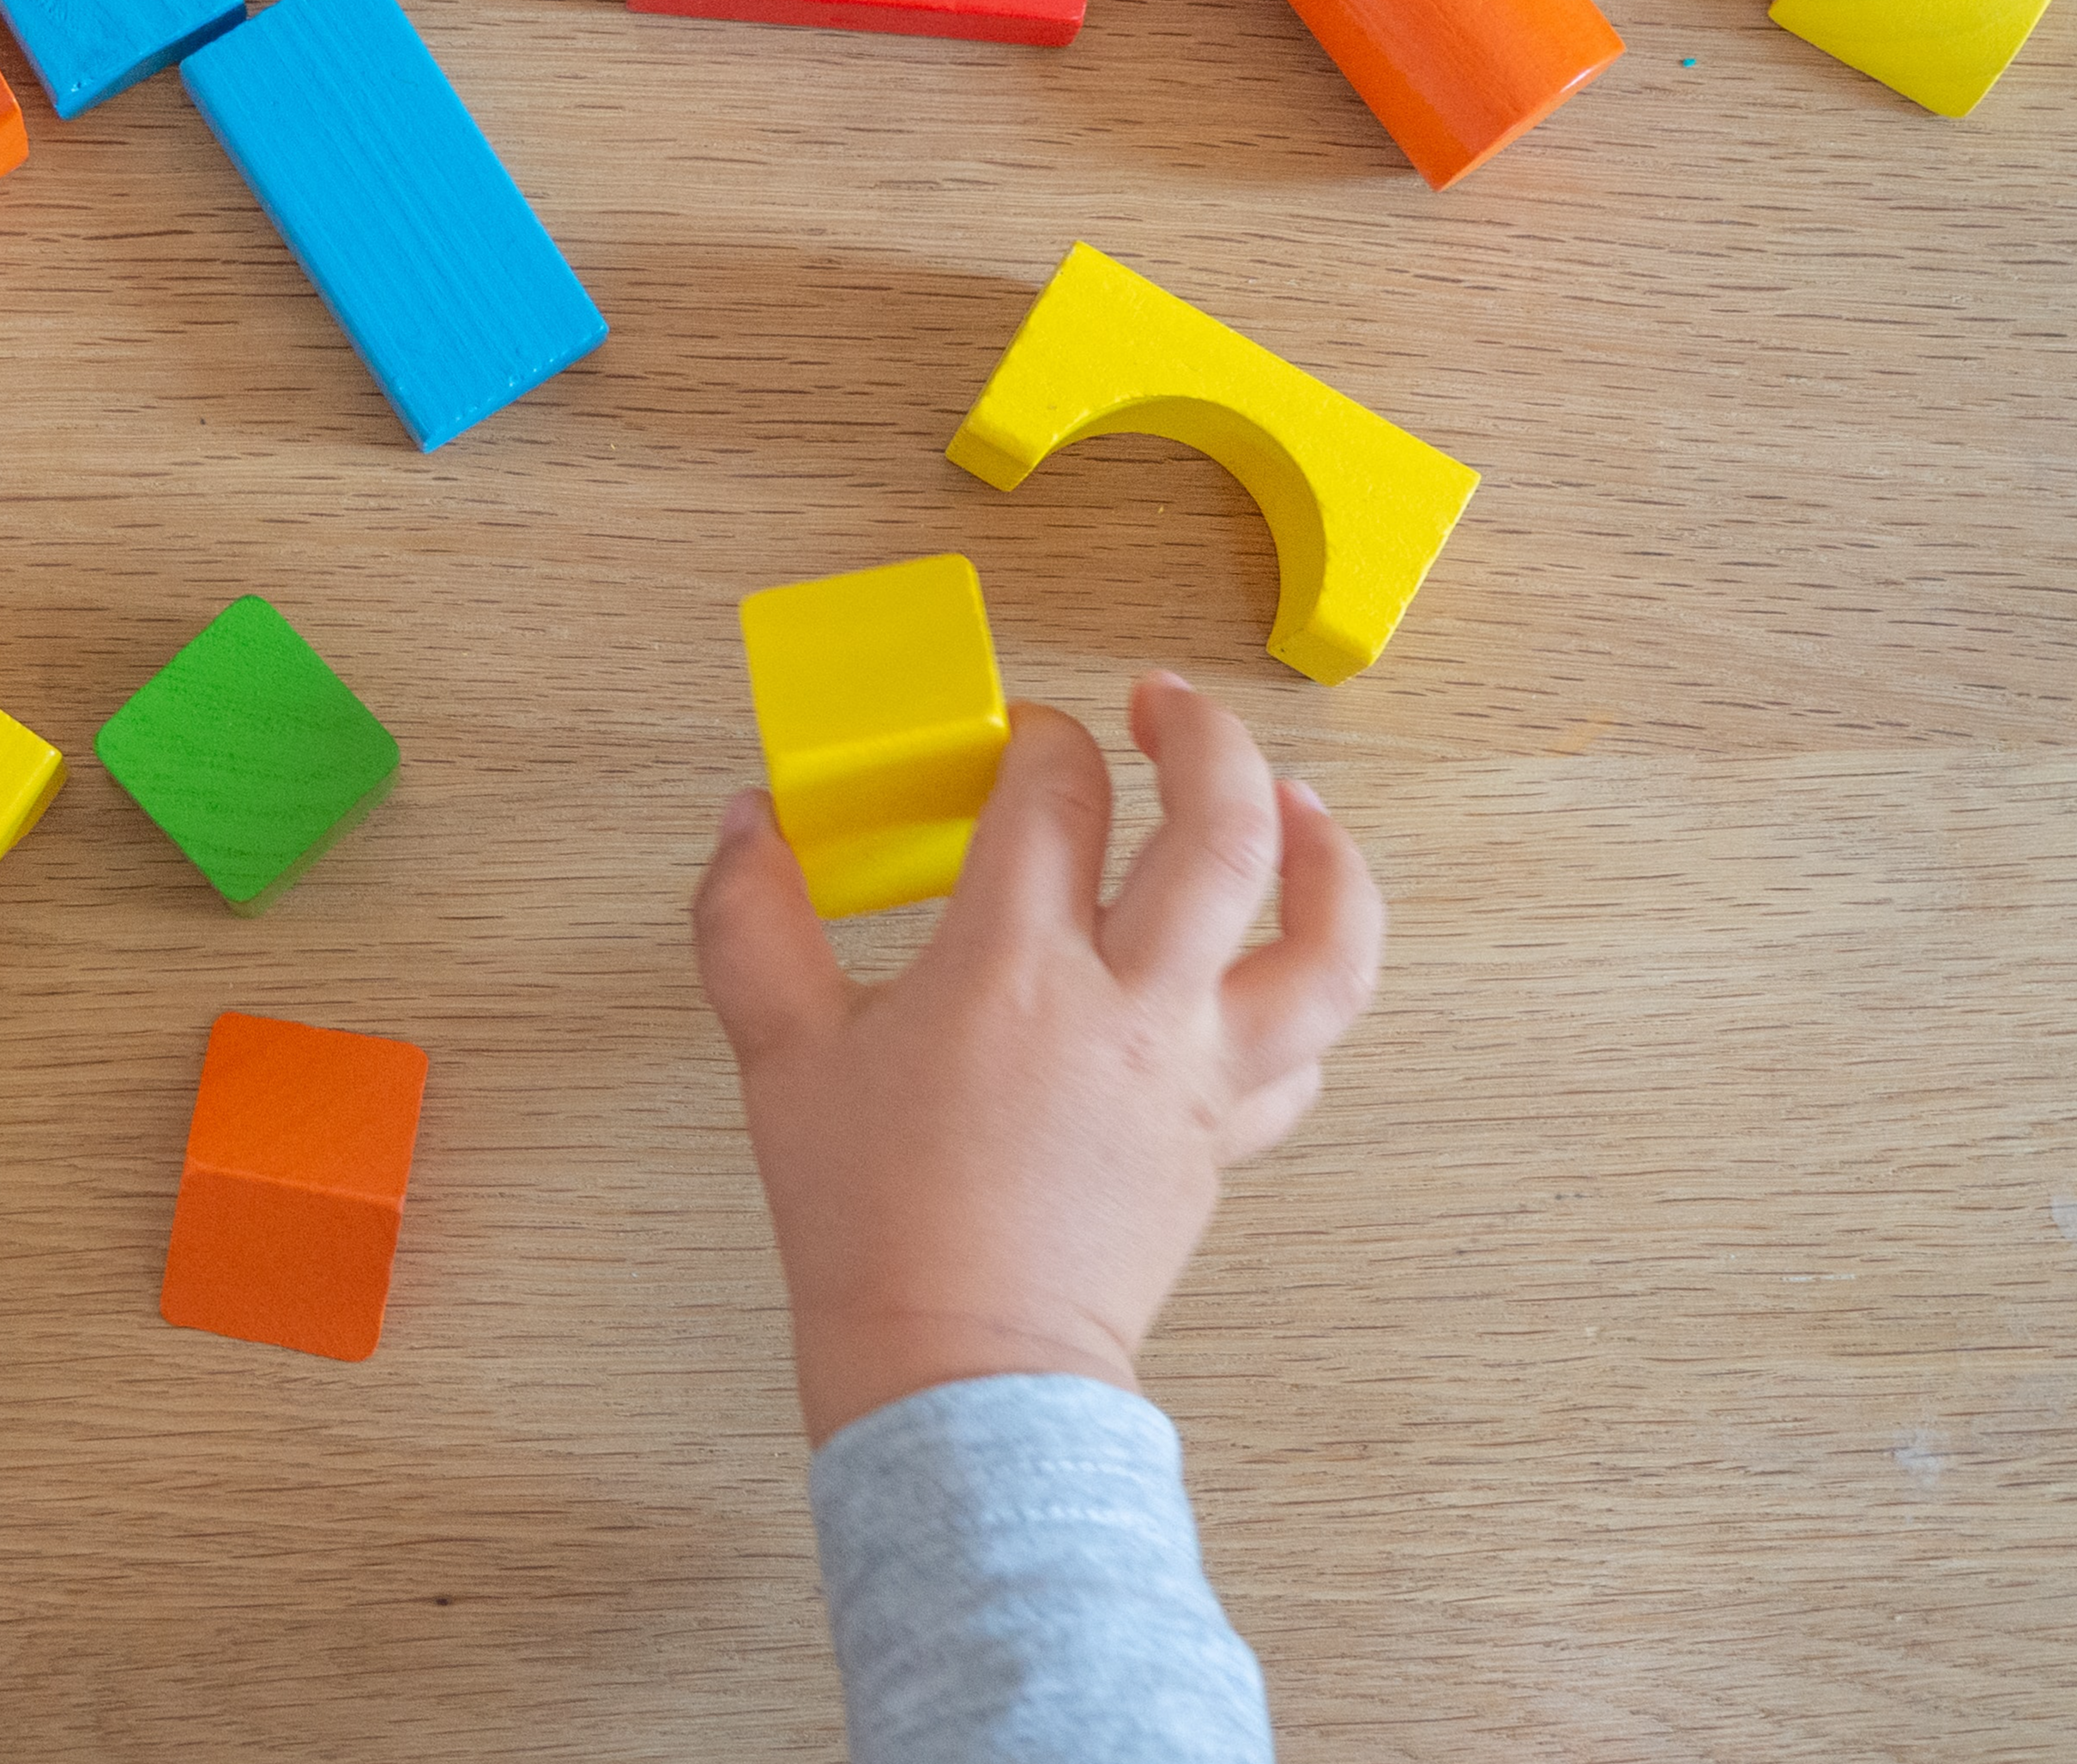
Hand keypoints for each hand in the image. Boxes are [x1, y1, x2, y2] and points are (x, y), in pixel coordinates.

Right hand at [695, 672, 1384, 1443]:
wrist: (956, 1371)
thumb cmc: (871, 1227)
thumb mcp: (780, 1058)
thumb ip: (752, 923)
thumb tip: (750, 825)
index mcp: (1011, 970)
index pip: (1055, 794)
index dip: (1037, 740)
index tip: (1014, 742)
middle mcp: (1128, 1007)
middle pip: (1223, 828)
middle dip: (1203, 738)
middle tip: (1164, 706)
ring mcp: (1196, 1076)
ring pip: (1325, 940)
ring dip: (1327, 854)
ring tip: (1298, 806)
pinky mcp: (1223, 1140)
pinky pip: (1305, 1054)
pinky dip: (1305, 993)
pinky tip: (1273, 960)